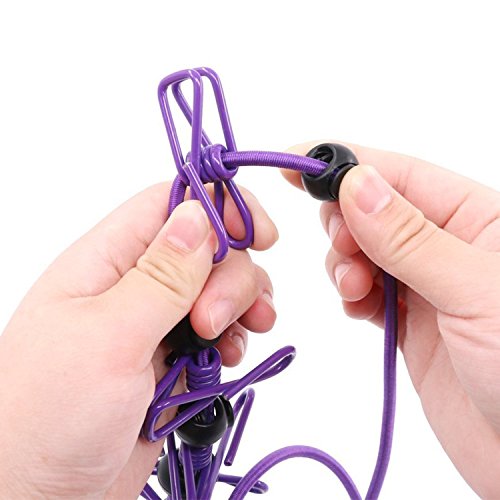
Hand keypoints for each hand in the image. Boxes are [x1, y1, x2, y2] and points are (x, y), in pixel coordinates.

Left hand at [0, 182, 277, 498]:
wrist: (37, 498)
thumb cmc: (47, 417)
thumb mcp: (109, 338)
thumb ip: (161, 276)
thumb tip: (199, 216)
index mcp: (107, 262)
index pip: (171, 204)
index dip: (219, 208)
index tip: (257, 236)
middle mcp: (134, 285)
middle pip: (207, 248)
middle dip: (230, 277)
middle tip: (212, 323)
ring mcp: (156, 322)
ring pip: (219, 287)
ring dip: (242, 304)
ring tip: (234, 338)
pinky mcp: (173, 357)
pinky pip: (220, 330)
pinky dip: (235, 337)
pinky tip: (230, 356)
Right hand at [283, 141, 499, 498]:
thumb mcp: (473, 291)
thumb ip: (409, 238)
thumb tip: (355, 184)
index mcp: (479, 219)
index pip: (401, 174)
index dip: (346, 163)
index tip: (297, 162)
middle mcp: (450, 245)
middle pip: (373, 209)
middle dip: (344, 222)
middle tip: (343, 249)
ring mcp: (426, 285)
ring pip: (363, 250)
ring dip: (344, 262)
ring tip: (354, 289)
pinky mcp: (408, 322)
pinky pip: (364, 290)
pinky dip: (349, 293)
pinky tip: (356, 306)